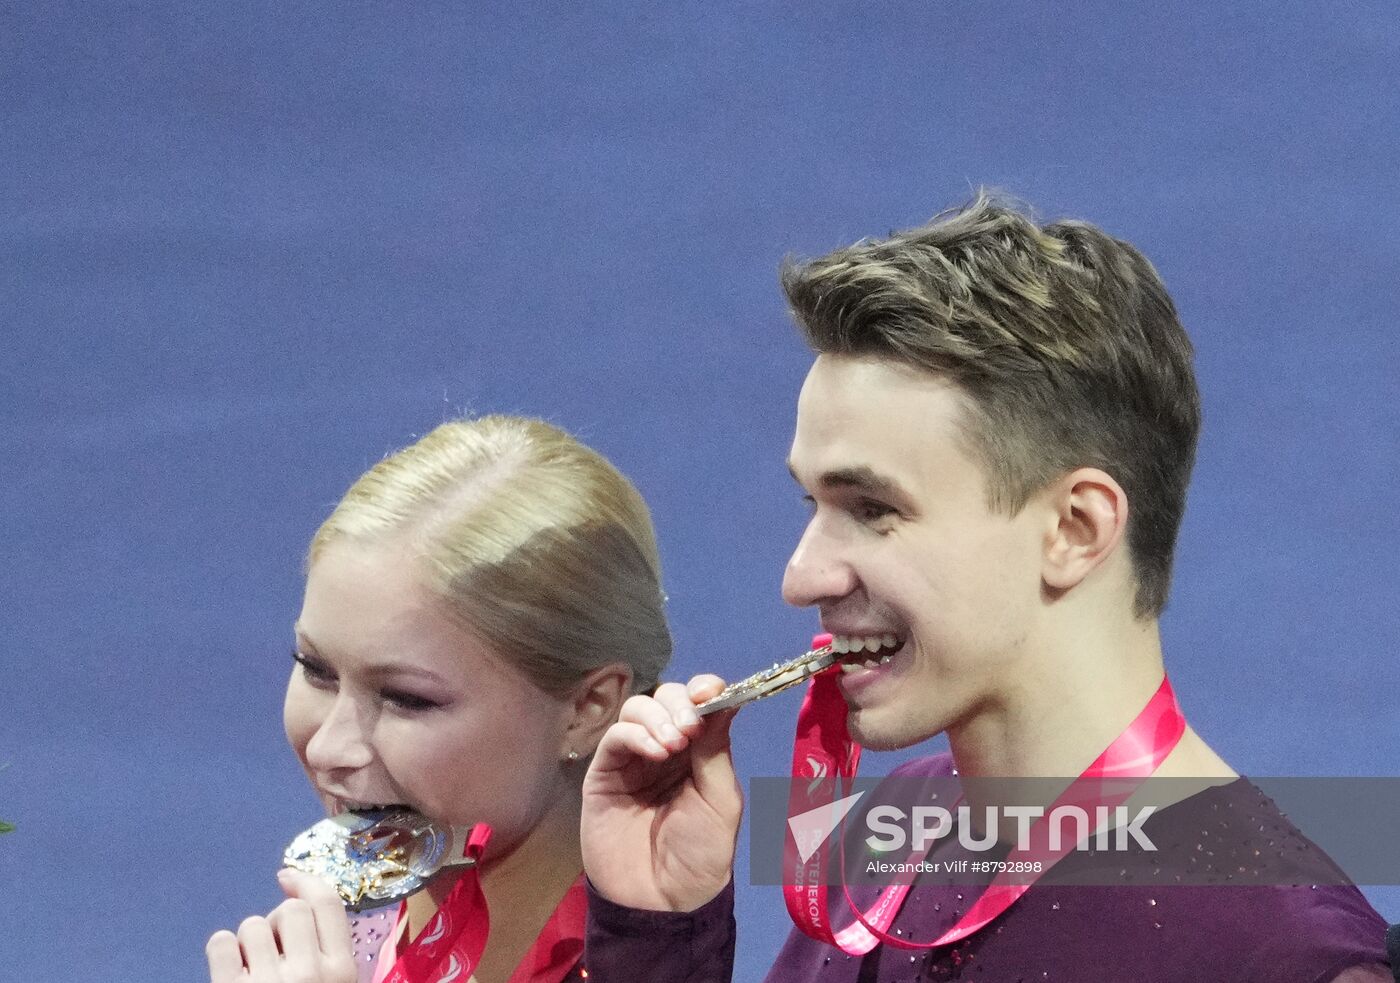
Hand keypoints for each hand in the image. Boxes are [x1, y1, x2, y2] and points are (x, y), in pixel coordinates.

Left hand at [206, 868, 357, 982]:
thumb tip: (296, 902)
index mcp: (342, 970)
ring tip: (252, 968)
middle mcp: (310, 973)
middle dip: (277, 922)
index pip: (328, 903)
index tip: (287, 877)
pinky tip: (229, 970)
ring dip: (248, 942)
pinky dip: (221, 952)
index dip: (306, 881)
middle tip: (273, 950)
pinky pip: (220, 943)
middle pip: (291, 909)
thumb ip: (326, 952)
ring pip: (253, 925)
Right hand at [581, 675, 742, 912]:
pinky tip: (655, 753)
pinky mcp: (603, 773)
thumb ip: (716, 750)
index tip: (710, 691)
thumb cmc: (700, 853)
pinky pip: (615, 737)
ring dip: (658, 717)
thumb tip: (724, 698)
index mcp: (698, 751)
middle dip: (679, 704)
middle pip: (665, 697)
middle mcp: (665, 747)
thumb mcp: (721, 800)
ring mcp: (632, 759)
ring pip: (637, 709)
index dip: (703, 689)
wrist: (662, 900)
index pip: (697, 703)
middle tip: (690, 728)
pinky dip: (636, 735)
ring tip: (673, 744)